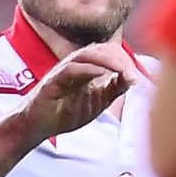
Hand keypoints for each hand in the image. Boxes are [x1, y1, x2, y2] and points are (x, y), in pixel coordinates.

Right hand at [19, 45, 138, 141]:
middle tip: (133, 74)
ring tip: (122, 71)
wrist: (37, 127)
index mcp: (87, 68)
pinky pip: (71, 69)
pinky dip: (88, 69)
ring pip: (87, 55)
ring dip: (108, 61)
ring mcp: (63, 71)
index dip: (125, 60)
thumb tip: (133, 78)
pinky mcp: (53, 81)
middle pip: (101, 49)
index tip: (138, 76)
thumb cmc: (64, 113)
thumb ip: (114, 89)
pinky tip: (101, 74)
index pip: (109, 53)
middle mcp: (76, 65)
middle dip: (120, 59)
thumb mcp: (98, 102)